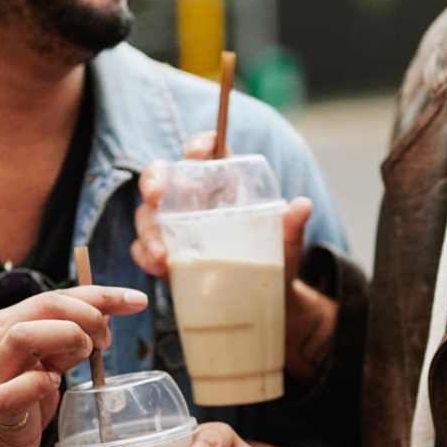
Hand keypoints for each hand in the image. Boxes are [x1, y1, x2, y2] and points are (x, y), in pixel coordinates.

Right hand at [0, 286, 147, 446]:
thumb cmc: (3, 417)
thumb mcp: (36, 372)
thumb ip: (59, 348)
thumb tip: (97, 327)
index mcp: (2, 327)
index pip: (56, 296)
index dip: (101, 295)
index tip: (136, 302)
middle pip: (47, 304)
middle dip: (91, 312)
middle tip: (108, 339)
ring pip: (25, 334)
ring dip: (67, 338)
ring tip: (85, 356)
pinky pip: (18, 387)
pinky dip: (42, 384)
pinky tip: (53, 389)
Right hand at [131, 133, 332, 380]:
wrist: (265, 302)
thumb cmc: (275, 261)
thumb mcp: (285, 244)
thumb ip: (291, 226)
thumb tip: (303, 206)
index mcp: (225, 183)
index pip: (209, 151)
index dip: (199, 145)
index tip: (195, 154)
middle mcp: (195, 198)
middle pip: (163, 175)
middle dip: (154, 180)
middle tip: (156, 196)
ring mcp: (176, 225)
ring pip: (148, 214)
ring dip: (148, 231)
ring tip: (161, 254)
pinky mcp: (165, 253)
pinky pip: (143, 248)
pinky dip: (146, 256)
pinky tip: (160, 268)